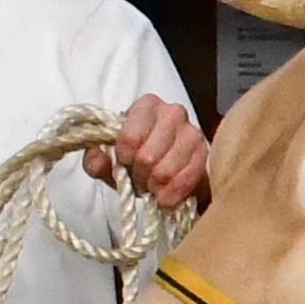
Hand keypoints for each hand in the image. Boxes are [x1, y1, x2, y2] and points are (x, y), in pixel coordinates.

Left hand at [83, 95, 208, 211]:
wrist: (165, 165)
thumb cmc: (135, 156)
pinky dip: (173, 193)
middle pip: (148, 157)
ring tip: (152, 186)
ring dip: (155, 186)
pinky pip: (188, 179)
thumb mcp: (109, 156)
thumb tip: (99, 163)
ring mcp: (194, 134)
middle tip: (139, 179)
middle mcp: (174, 113)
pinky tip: (165, 198)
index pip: (130, 137)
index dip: (123, 158)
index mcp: (147, 105)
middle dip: (139, 175)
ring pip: (166, 171)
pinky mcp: (208, 157)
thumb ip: (96, 159)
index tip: (123, 164)